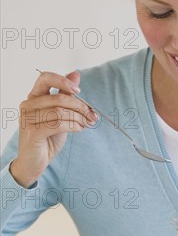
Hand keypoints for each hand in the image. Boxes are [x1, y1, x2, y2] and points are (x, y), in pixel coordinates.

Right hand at [10, 71, 96, 187]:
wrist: (35, 162)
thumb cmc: (47, 137)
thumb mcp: (60, 113)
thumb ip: (66, 94)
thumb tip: (76, 73)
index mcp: (34, 97)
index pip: (45, 77)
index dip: (64, 81)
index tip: (79, 91)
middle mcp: (28, 105)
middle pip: (59, 97)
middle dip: (80, 106)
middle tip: (92, 115)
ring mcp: (27, 119)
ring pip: (60, 111)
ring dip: (79, 118)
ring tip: (87, 124)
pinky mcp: (32, 132)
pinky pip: (58, 124)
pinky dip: (73, 126)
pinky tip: (79, 129)